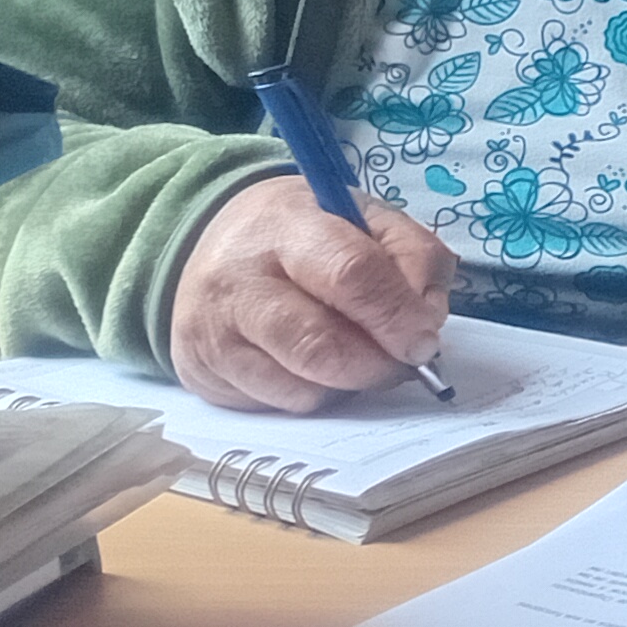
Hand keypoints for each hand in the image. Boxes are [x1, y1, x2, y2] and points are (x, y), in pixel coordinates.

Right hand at [169, 175, 456, 412]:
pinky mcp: (200, 372)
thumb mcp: (371, 219)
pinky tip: (316, 369)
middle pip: (320, 346)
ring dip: (348, 387)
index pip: (351, 274)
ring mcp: (211, 331)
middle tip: (403, 363)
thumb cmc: (312, 234)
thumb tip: (426, 321)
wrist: (220, 244)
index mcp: (288, 225)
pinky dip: (312, 397)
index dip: (397, 316)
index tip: (424, 341)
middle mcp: (237, 280)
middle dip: (377, 366)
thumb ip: (416, 257)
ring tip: (360, 360)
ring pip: (299, 389)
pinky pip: (274, 406)